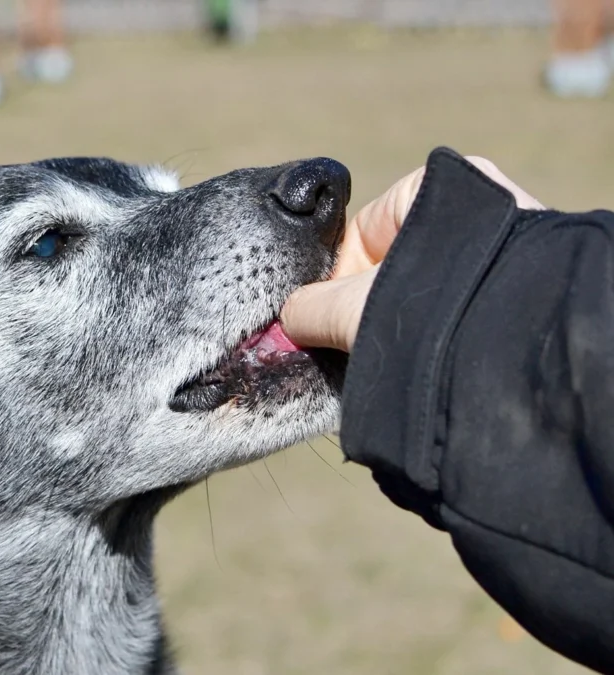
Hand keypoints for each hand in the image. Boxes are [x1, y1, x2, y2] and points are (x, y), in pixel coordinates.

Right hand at [280, 157, 542, 351]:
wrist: (520, 351)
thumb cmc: (436, 310)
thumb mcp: (352, 307)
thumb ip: (309, 310)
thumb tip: (288, 322)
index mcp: (434, 184)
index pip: (359, 235)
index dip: (333, 282)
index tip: (324, 322)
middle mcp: (475, 206)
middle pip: (391, 266)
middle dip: (367, 309)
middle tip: (352, 344)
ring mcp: (502, 247)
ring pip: (424, 292)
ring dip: (401, 326)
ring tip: (393, 356)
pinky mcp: (518, 284)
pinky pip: (457, 308)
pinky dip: (437, 334)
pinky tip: (426, 359)